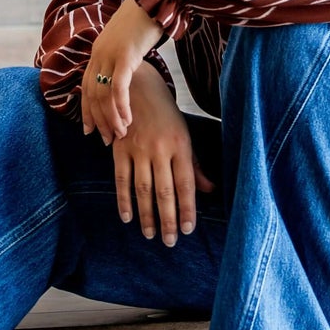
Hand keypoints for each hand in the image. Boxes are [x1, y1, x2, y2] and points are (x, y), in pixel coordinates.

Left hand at [81, 0, 167, 143]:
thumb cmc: (148, 20)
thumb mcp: (130, 42)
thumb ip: (124, 59)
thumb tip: (128, 76)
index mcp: (98, 51)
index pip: (86, 87)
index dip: (86, 110)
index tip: (89, 130)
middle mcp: (99, 53)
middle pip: (91, 94)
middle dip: (98, 120)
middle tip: (106, 140)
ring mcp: (110, 54)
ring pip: (103, 94)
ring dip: (111, 118)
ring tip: (120, 134)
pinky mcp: (125, 55)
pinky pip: (118, 87)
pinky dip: (121, 106)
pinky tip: (128, 120)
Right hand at [107, 63, 216, 245]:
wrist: (137, 88)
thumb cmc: (166, 116)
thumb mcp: (184, 135)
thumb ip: (195, 165)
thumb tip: (209, 191)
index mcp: (180, 145)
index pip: (186, 184)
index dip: (187, 208)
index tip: (188, 230)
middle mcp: (159, 149)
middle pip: (164, 191)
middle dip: (168, 219)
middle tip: (170, 241)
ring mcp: (138, 150)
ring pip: (143, 189)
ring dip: (146, 215)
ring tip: (151, 235)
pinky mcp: (119, 149)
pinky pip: (121, 179)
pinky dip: (123, 200)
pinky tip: (127, 217)